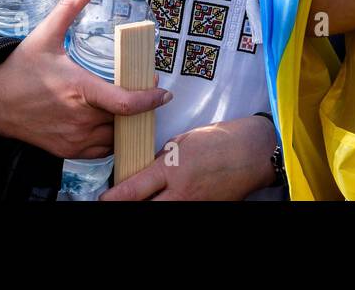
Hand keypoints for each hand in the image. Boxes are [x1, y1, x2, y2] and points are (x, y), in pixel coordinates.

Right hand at [0, 0, 171, 158]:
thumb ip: (69, 8)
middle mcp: (79, 119)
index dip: (150, 100)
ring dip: (125, 124)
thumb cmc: (20, 68)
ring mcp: (73, 138)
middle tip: (143, 90)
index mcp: (79, 89)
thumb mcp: (45, 35)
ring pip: (114, 138)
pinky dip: (110, 139)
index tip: (164, 93)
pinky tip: (111, 123)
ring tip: (129, 106)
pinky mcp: (65, 151)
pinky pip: (100, 151)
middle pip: (124, 120)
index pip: (125, 103)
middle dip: (139, 107)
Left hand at [99, 115, 277, 200]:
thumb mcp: (182, 143)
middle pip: (143, 209)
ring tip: (147, 197)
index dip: (113, 198)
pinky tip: (167, 198)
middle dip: (128, 206)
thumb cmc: (218, 142)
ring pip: (161, 212)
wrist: (251, 154)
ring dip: (150, 205)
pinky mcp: (203, 210)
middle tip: (118, 201)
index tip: (103, 199)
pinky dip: (170, 204)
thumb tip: (145, 172)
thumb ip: (160, 160)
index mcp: (171, 169)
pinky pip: (179, 211)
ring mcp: (192, 205)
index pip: (133, 190)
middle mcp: (179, 192)